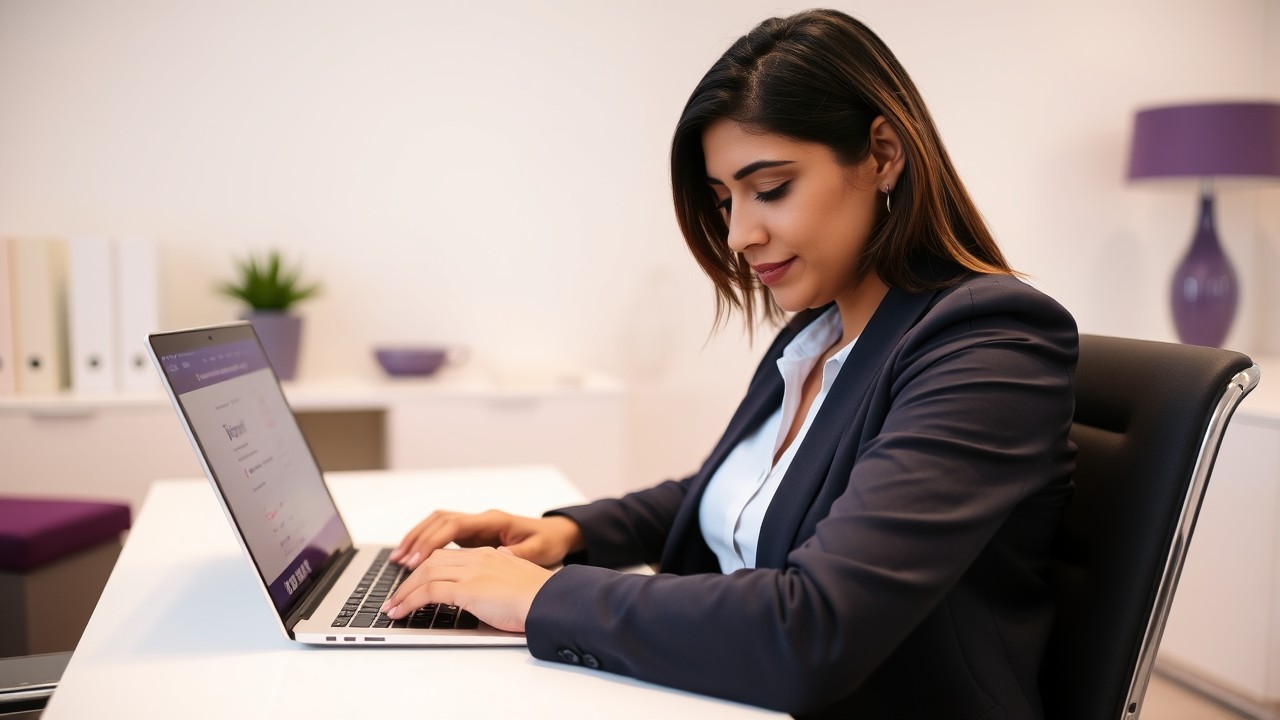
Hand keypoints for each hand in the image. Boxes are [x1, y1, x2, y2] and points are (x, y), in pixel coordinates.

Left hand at [380, 546, 551, 632]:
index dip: (425, 568)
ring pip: (425, 574)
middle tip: (395, 598)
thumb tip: (487, 596)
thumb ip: (497, 584)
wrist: (552, 602)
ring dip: (403, 592)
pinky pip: (428, 591)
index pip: (447, 556)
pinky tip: (400, 612)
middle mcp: (477, 558)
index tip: (413, 583)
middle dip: (409, 580)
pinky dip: (409, 601)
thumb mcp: (513, 585)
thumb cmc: (539, 600)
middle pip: (431, 561)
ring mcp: (472, 571)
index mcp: (488, 555)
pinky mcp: (467, 588)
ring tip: (392, 608)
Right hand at [388, 510, 583, 568]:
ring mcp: (476, 526)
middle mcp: (481, 520)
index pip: (453, 526)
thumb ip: (518, 553)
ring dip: (417, 539)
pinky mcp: (474, 536)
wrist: (558, 534)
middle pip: (439, 521)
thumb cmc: (548, 541)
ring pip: (437, 525)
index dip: (432, 542)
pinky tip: (415, 559)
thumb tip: (500, 554)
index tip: (417, 561)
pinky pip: (443, 535)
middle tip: (398, 561)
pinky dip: (427, 543)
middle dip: (416, 539)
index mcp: (493, 521)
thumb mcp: (538, 550)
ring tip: (398, 559)